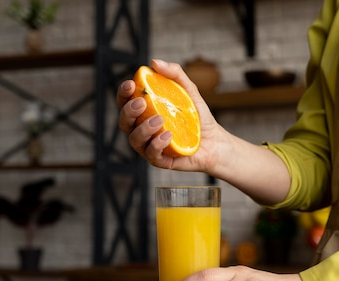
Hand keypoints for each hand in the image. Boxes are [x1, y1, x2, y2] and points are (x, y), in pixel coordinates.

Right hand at [116, 58, 224, 172]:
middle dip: (129, 111)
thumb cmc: (197, 117)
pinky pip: (151, 154)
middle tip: (143, 103)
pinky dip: (157, 144)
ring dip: (143, 129)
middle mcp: (142, 130)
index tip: (131, 84)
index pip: (125, 102)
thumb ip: (175, 75)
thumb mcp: (190, 91)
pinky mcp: (160, 160)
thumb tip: (154, 62)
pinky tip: (168, 135)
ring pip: (134, 139)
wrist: (215, 141)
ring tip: (159, 120)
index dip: (123, 93)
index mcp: (144, 112)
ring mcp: (149, 146)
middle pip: (124, 121)